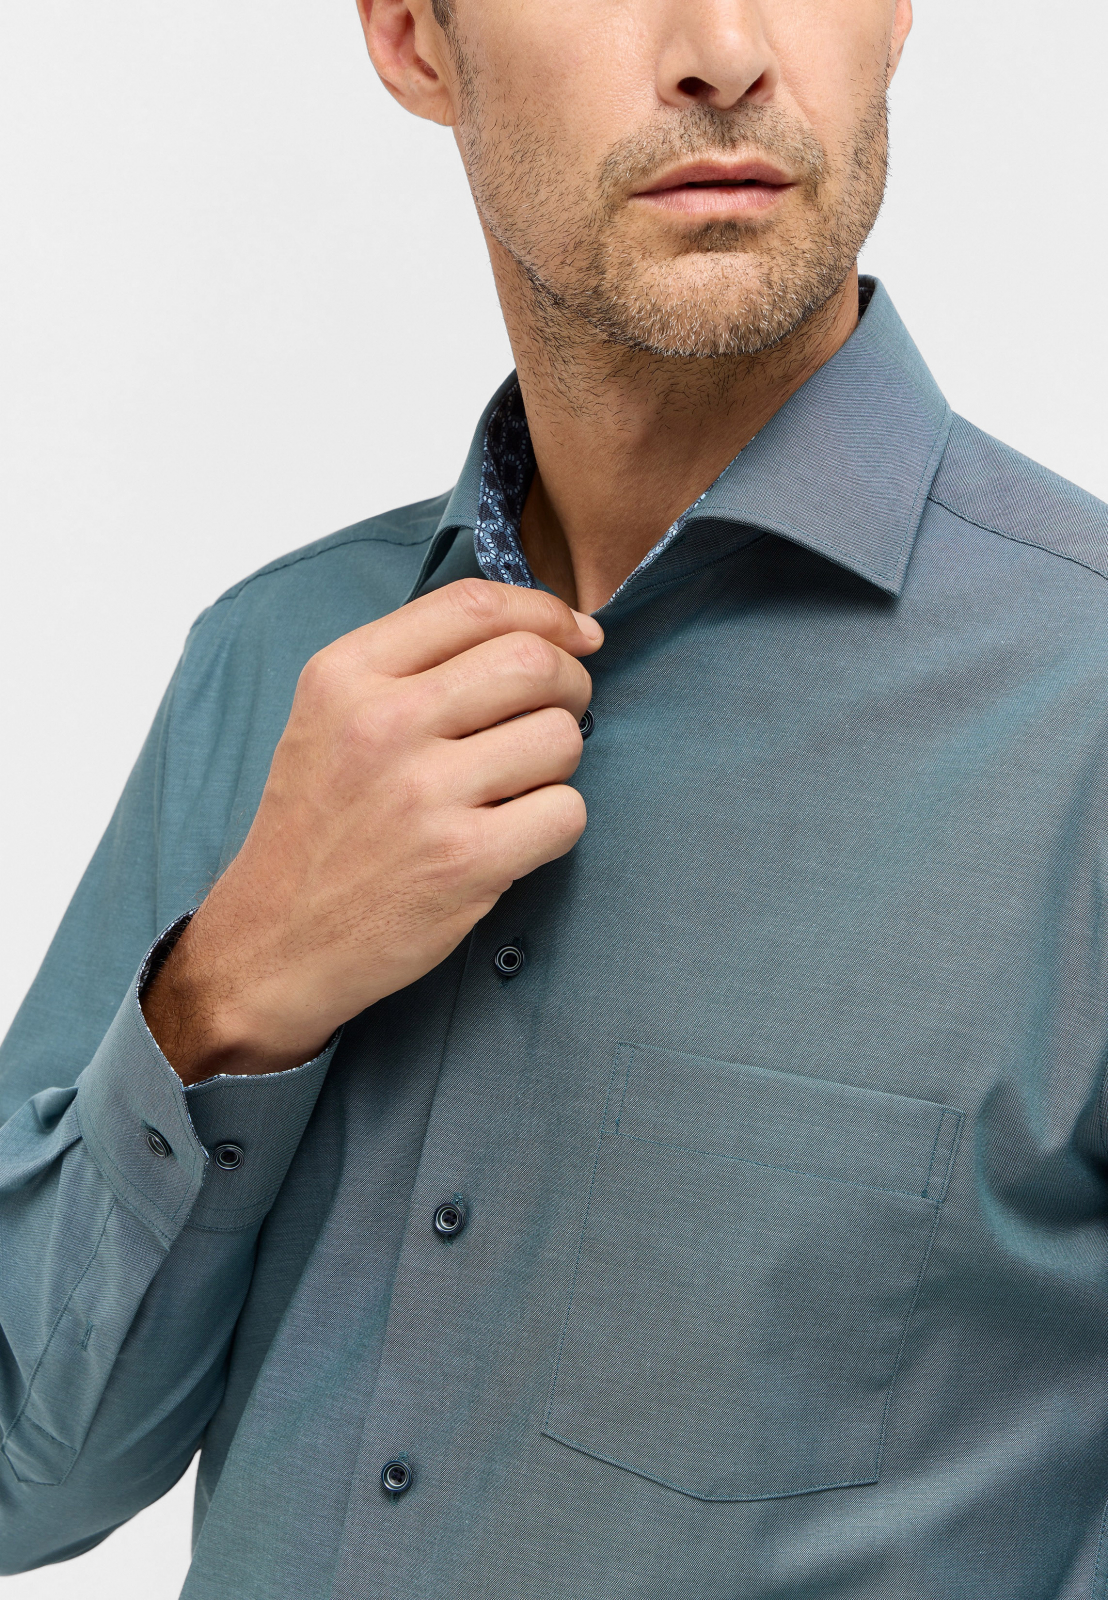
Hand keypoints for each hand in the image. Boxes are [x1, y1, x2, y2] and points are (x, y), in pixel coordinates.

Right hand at [142, 579, 602, 1084]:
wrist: (275, 938)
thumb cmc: (321, 825)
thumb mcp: (331, 717)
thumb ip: (415, 664)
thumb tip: (546, 630)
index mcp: (345, 674)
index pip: (475, 603)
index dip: (546, 612)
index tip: (576, 635)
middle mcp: (383, 723)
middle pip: (533, 662)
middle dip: (570, 684)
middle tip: (557, 714)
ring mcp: (423, 794)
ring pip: (560, 737)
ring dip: (558, 763)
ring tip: (515, 787)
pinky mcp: (463, 861)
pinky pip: (566, 812)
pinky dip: (555, 824)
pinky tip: (512, 836)